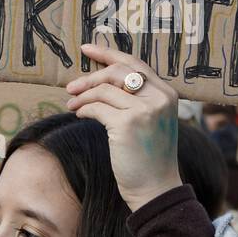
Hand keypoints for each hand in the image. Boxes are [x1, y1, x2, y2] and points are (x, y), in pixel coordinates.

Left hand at [66, 43, 181, 213]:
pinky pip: (97, 108)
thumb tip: (101, 78)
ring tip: (72, 104)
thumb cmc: (149, 156)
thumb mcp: (151, 120)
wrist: (155, 187)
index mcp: (167, 93)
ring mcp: (144, 110)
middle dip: (90, 76)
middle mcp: (159, 98)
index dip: (108, 54)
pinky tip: (79, 114)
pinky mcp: (127, 124)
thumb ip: (137, 97)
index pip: (134, 64)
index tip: (87, 49)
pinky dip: (84, 109)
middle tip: (71, 86)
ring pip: (104, 90)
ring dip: (82, 96)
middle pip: (117, 72)